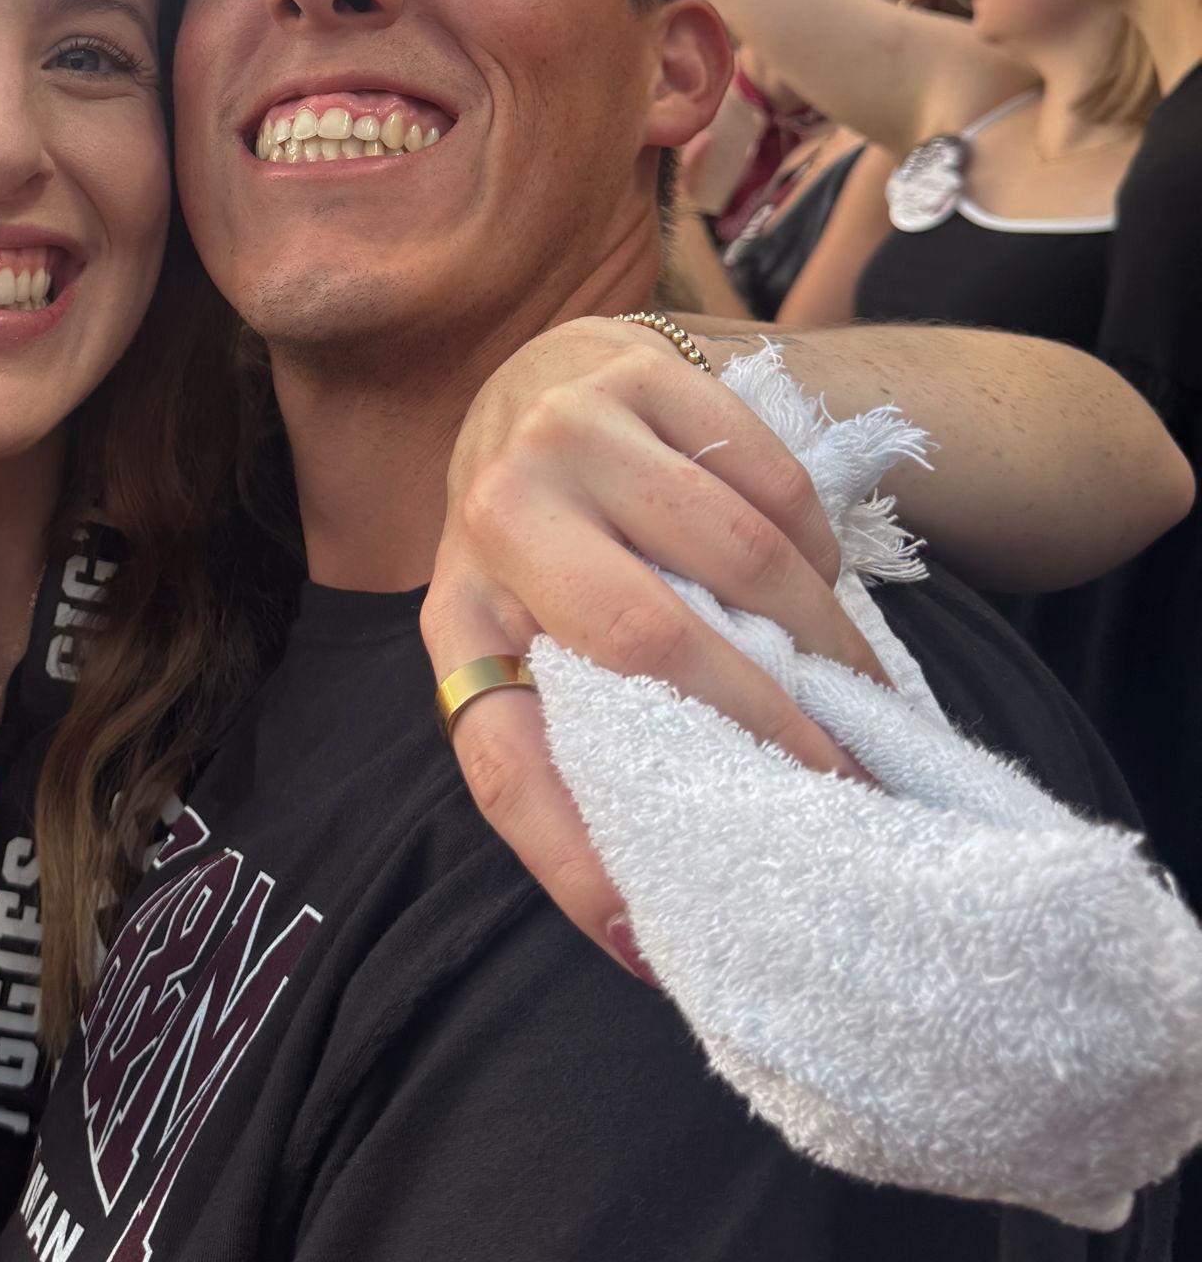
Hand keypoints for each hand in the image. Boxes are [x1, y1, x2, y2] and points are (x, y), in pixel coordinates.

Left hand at [421, 316, 886, 974]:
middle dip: (762, 725)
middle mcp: (495, 517)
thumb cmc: (547, 544)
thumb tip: (652, 918)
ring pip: (736, 556)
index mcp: (460, 616)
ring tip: (857, 689)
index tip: (650, 945)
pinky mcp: (637, 372)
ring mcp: (564, 433)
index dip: (569, 860)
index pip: (501, 759)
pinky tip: (810, 572)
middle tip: (841, 788)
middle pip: (643, 643)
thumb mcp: (529, 630)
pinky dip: (813, 545)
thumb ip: (579, 730)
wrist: (541, 378)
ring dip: (820, 638)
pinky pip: (771, 482)